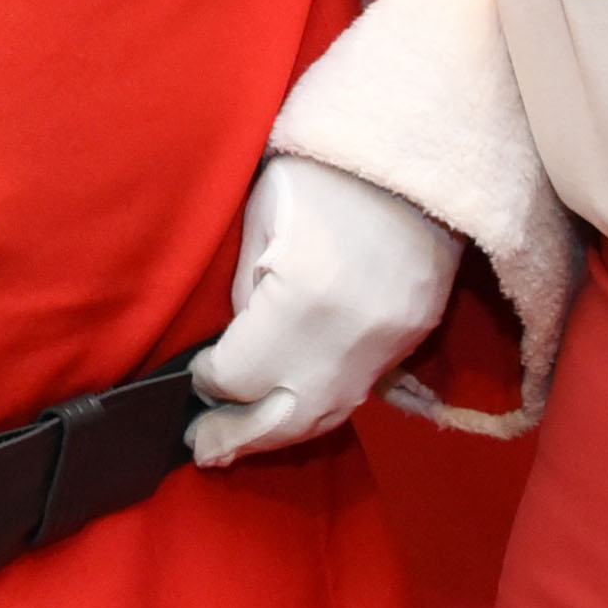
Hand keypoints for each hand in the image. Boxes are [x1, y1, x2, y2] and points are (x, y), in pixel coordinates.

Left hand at [187, 154, 461, 464]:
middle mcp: (346, 338)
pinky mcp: (410, 342)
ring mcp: (385, 346)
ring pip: (326, 417)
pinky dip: (319, 411)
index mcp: (301, 300)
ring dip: (279, 436)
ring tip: (239, 445)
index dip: (209, 380)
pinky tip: (291, 416)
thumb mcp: (260, 223)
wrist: (411, 158)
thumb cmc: (319, 176)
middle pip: (284, 417)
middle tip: (201, 448)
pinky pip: (357, 395)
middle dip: (237, 434)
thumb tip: (236, 346)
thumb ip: (246, 295)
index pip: (241, 374)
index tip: (196, 375)